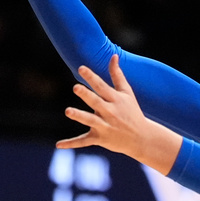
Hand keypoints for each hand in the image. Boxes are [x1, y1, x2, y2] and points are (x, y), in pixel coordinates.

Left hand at [58, 55, 180, 174]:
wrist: (141, 137)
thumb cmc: (132, 112)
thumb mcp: (127, 93)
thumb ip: (117, 75)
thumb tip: (113, 55)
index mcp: (115, 99)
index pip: (101, 86)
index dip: (91, 77)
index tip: (81, 68)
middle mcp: (110, 112)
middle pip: (95, 102)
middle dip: (86, 95)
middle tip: (76, 87)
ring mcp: (104, 126)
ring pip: (90, 120)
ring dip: (79, 116)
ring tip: (68, 111)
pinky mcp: (99, 138)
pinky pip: (84, 141)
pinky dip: (71, 143)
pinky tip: (58, 145)